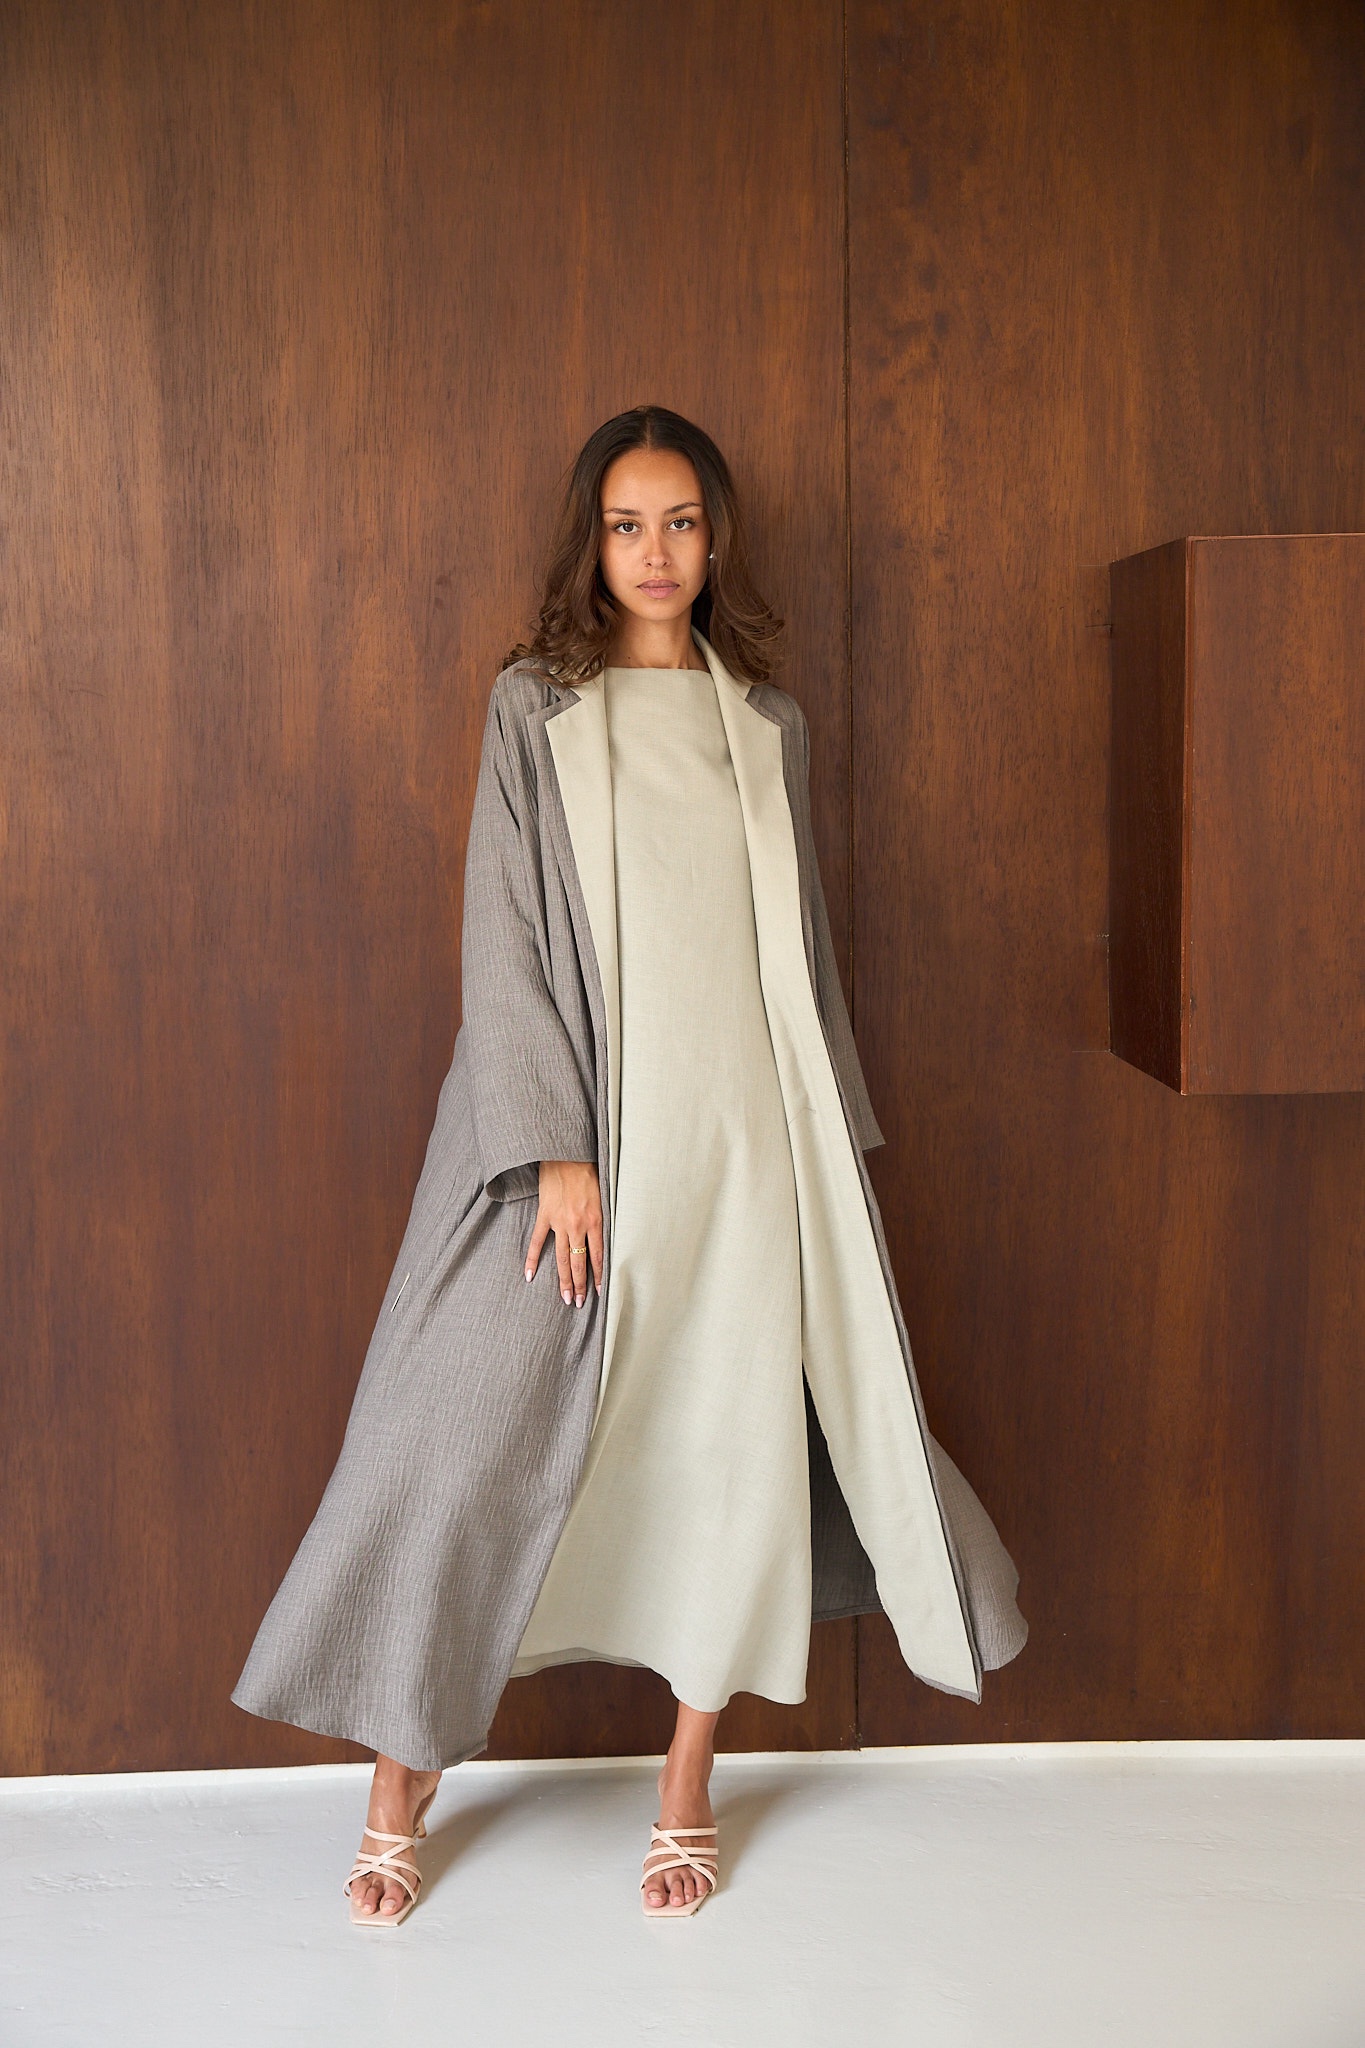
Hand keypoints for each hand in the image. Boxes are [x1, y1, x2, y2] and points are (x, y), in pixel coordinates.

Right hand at [525, 1160, 602, 1306]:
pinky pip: (537, 1242)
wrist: (566, 1155)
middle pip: (579, 1263)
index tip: (599, 1292)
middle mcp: (577, 1225)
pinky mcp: (545, 1215)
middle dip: (580, 1285)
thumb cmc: (588, 1172)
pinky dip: (533, 1259)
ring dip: (563, 1279)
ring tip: (564, 1297)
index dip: (598, 1276)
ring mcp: (559, 1222)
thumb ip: (602, 1218)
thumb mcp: (604, 1196)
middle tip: (578, 1303)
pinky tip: (529, 1276)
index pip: (598, 1256)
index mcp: (595, 1221)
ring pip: (562, 1258)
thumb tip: (604, 1237)